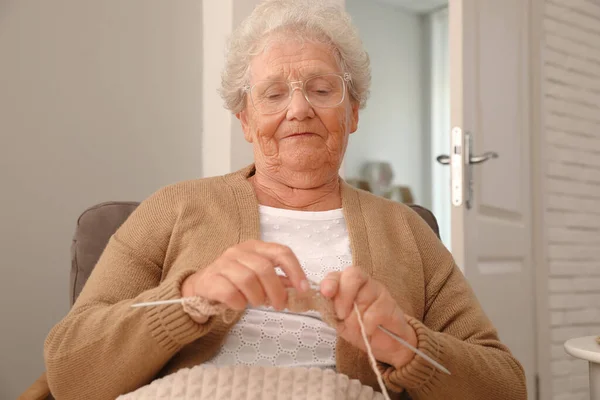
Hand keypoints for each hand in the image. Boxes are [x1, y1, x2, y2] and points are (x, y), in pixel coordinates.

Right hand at [181, 240, 309, 321]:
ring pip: (247, 279)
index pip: (281, 252)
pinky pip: (230, 292)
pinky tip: (239, 305)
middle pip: (264, 268)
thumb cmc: (235, 281)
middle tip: (279, 305)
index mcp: (255, 247)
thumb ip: (279, 280)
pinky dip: (239, 303)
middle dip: (276, 291)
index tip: (303, 290)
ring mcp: (222, 263)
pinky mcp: (210, 279)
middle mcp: (238, 251)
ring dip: (257, 297)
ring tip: (256, 303)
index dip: (295, 271)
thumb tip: (302, 289)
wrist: (201, 287)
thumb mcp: (258, 276)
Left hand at [320, 266, 417, 368]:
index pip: (337, 275)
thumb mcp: (339, 321)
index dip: (330, 282)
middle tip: (341, 314)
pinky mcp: (391, 304)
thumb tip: (317, 302)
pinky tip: (369, 330)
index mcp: (346, 284)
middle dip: (344, 295)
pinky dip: (368, 325)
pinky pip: (375, 312)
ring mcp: (378, 290)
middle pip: (352, 275)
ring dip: (357, 315)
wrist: (385, 343)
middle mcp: (363, 282)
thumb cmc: (360, 328)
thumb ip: (329, 309)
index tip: (326, 293)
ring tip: (358, 326)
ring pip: (365, 294)